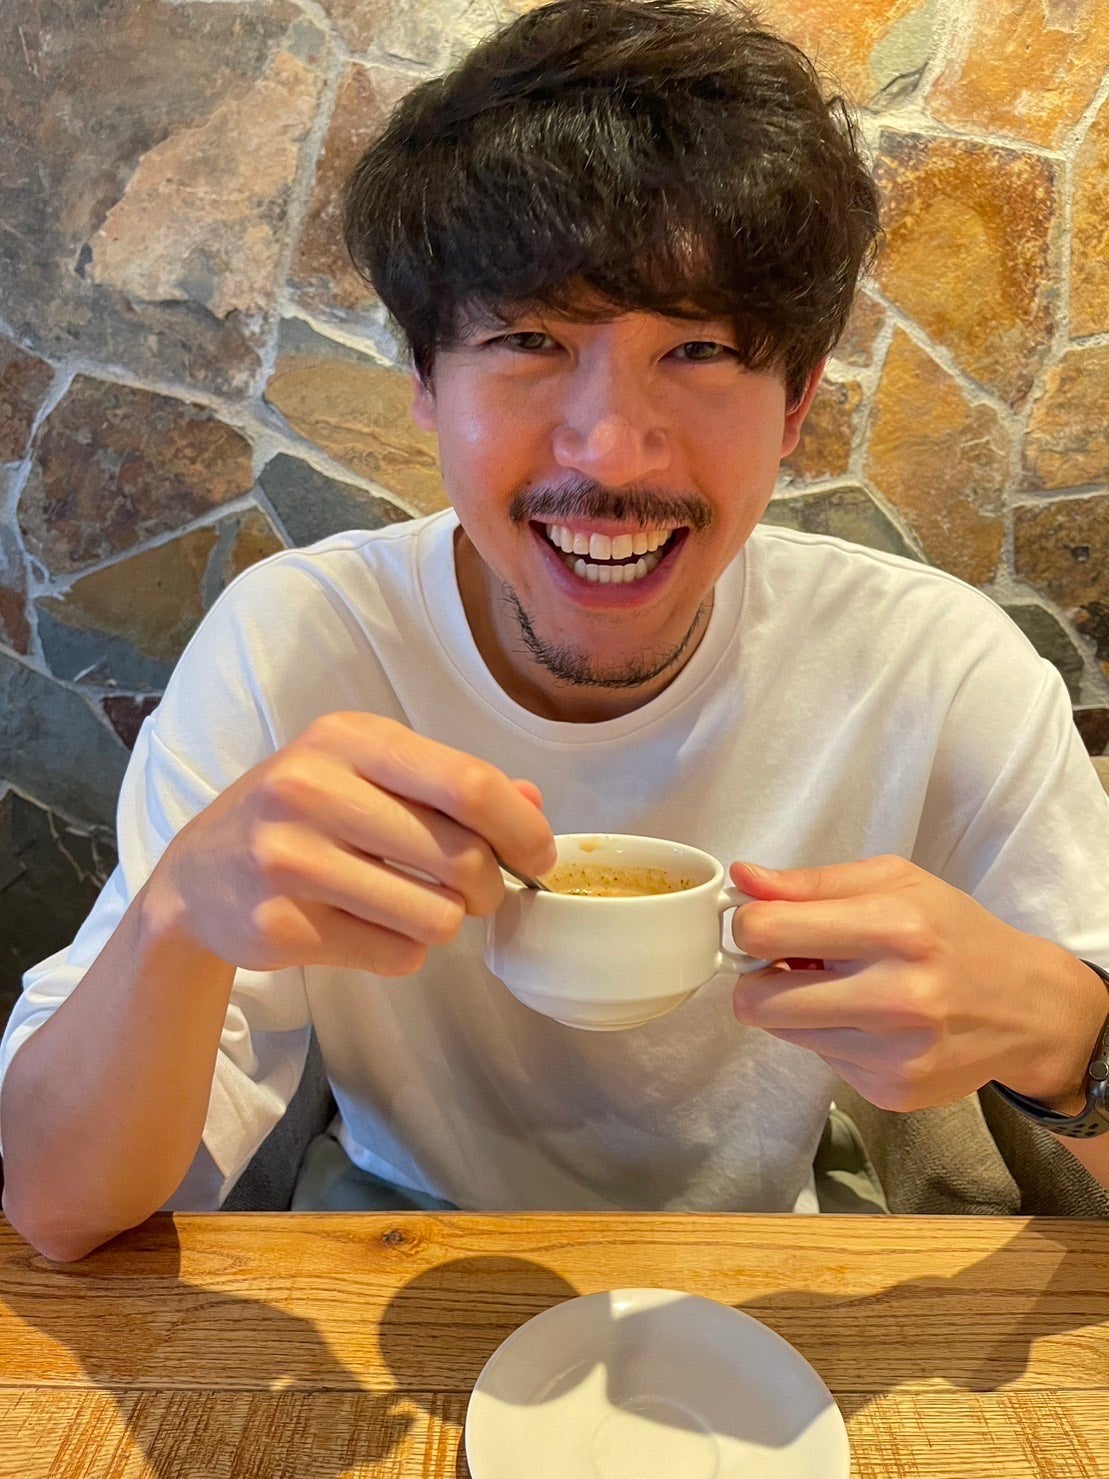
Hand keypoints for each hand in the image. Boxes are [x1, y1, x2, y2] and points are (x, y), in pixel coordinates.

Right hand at [150, 713, 555, 976]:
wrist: (198, 878)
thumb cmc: (303, 816)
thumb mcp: (366, 773)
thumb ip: (451, 785)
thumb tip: (535, 807)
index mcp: (348, 739)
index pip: (468, 784)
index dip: (522, 829)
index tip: (538, 856)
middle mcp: (313, 790)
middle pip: (461, 857)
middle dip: (489, 886)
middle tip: (478, 892)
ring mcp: (291, 860)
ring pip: (436, 917)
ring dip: (444, 922)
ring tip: (416, 907)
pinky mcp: (281, 926)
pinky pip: (396, 956)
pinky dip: (403, 951)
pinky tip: (370, 928)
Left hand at [729, 855, 1107, 1113]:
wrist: (1028, 1009)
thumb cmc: (954, 933)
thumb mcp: (894, 882)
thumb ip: (811, 883)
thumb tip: (742, 879)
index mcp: (894, 928)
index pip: (765, 932)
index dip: (749, 927)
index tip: (766, 926)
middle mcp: (894, 997)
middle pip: (756, 1002)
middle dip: (758, 979)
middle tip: (791, 965)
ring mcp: (893, 1054)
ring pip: (783, 1033)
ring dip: (796, 1008)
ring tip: (842, 988)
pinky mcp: (890, 1092)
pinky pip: (820, 1060)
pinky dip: (832, 1037)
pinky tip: (871, 1022)